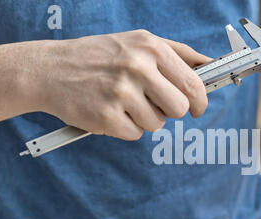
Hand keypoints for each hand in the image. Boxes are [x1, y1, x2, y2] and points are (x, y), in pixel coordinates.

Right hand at [29, 30, 210, 139]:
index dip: (200, 100)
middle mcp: (137, 67)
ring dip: (145, 119)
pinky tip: (110, 111)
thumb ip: (177, 53)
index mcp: (150, 47)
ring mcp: (120, 92)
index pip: (192, 83)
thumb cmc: (100, 56)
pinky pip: (135, 134)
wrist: (50, 69)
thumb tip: (210, 66)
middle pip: (179, 108)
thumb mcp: (139, 42)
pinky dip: (126, 128)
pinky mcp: (106, 116)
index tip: (197, 108)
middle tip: (153, 104)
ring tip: (124, 102)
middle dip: (170, 111)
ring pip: (157, 124)